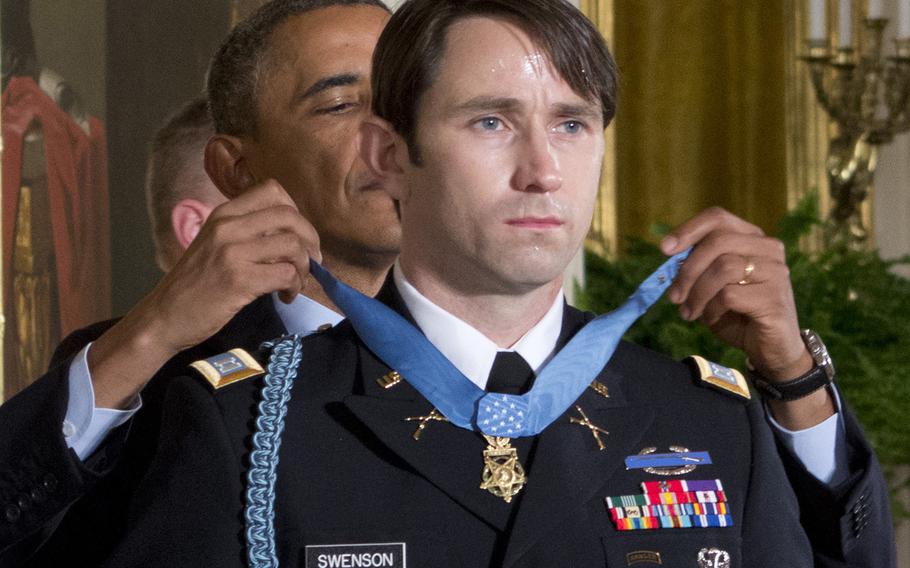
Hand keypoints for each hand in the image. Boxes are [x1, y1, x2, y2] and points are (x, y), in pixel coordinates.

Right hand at [89, 180, 319, 407]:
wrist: (164, 316)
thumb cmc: (194, 284)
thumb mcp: (215, 244)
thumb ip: (247, 233)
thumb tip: (292, 235)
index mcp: (223, 213)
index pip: (272, 190)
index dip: (295, 212)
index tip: (298, 235)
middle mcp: (228, 226)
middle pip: (289, 216)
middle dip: (310, 239)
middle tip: (310, 261)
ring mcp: (232, 252)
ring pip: (292, 245)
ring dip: (303, 267)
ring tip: (295, 284)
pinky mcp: (239, 280)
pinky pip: (286, 274)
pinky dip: (294, 286)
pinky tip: (285, 297)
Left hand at [660, 207, 831, 427]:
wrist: (771, 348)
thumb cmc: (737, 313)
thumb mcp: (711, 285)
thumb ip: (697, 267)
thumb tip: (670, 254)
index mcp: (751, 238)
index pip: (718, 218)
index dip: (688, 230)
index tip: (664, 249)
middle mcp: (768, 249)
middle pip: (718, 242)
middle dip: (688, 269)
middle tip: (673, 296)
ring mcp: (776, 272)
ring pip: (723, 268)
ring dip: (697, 293)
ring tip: (688, 312)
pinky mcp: (775, 297)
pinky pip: (730, 296)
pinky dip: (712, 309)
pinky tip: (710, 319)